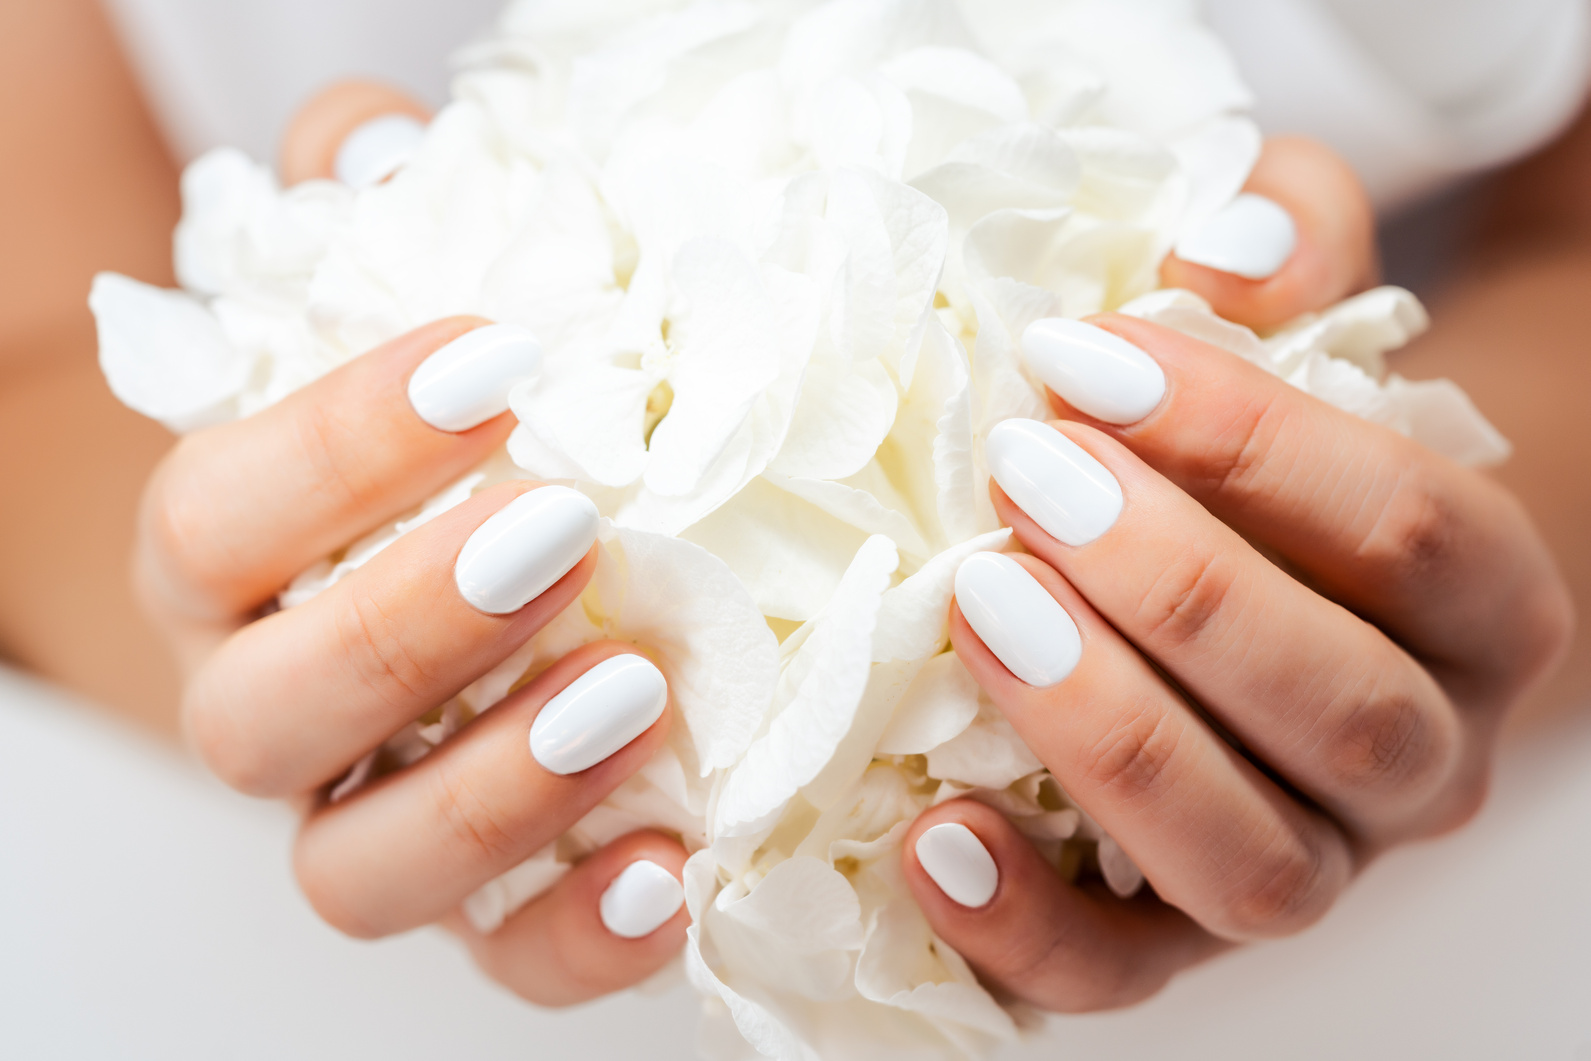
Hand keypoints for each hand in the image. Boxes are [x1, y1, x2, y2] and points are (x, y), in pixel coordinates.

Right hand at [134, 85, 689, 1005]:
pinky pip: (499, 962)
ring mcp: (368, 817)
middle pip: (266, 713)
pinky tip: (671, 870)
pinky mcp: (480, 904)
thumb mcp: (384, 307)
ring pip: (357, 867)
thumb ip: (359, 216)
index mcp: (225, 566)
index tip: (492, 363)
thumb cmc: (418, 438)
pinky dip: (573, 937)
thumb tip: (380, 150)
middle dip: (408, 625)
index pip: (219, 516)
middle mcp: (267, 707)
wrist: (415, 573)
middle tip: (560, 528)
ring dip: (489, 793)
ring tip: (629, 692)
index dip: (335, 449)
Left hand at [904, 139, 1573, 1009]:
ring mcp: (1309, 865)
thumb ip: (1288, 255)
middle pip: (1340, 706)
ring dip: (1109, 733)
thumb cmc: (1269, 455)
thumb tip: (1231, 247)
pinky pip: (1120, 975)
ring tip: (984, 608)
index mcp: (1480, 607)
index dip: (1251, 444)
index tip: (1080, 360)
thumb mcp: (1297, 328)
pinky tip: (933, 834)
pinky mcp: (1176, 939)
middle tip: (1026, 479)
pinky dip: (1026, 924)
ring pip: (1246, 858)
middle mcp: (1420, 760)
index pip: (1410, 532)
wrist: (1279, 589)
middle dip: (1176, 588)